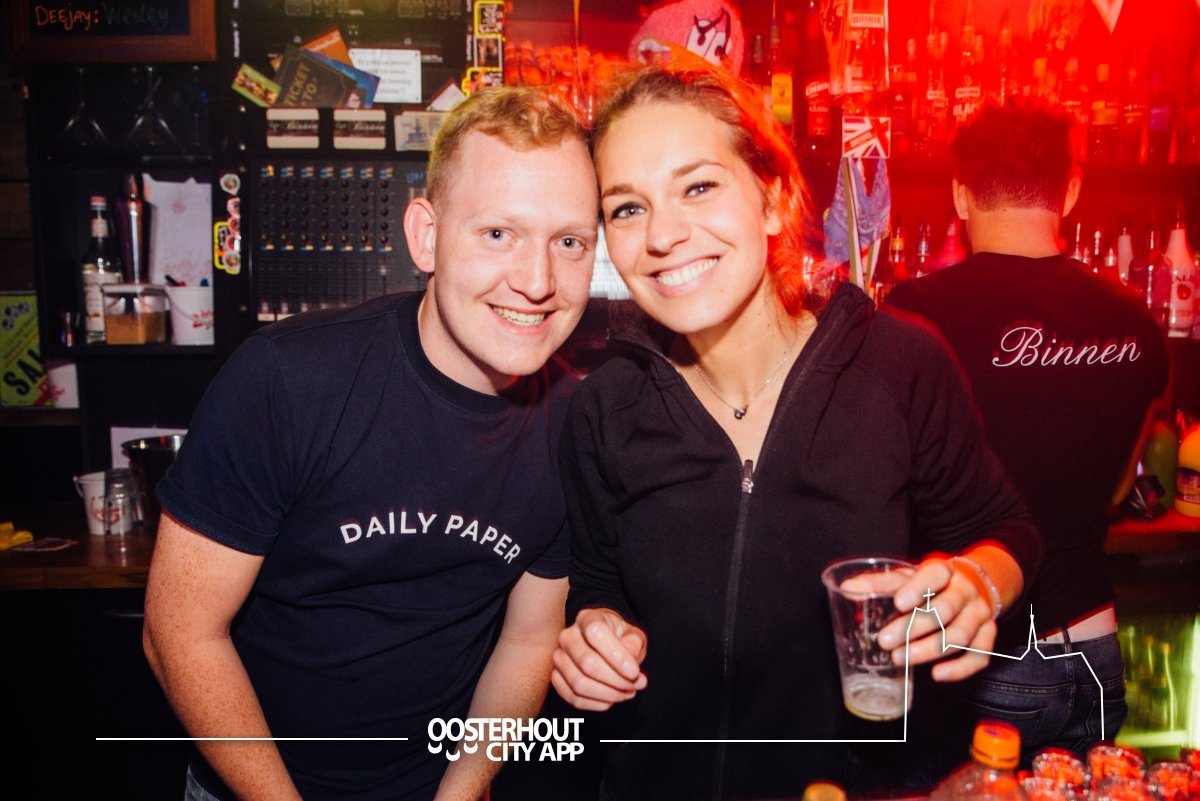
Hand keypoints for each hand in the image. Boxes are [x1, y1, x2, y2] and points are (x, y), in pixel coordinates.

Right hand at [551, 607, 647, 711]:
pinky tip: (611, 699)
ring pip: (579, 684)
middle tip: (635, 685)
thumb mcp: (633, 635)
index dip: (617, 656)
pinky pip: (574, 698)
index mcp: (588, 618)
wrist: (604, 645)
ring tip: (626, 693)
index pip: (596, 633)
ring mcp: (559, 657)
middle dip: (616, 680)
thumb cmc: (620, 639)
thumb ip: (634, 647)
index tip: (635, 672)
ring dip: (608, 694)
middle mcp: (568, 636)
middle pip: (587, 663)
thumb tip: (631, 671)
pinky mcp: (556, 677)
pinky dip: (596, 704)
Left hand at [875, 557, 997, 682]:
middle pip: (944, 611)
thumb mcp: (907, 577)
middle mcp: (966, 590)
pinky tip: (937, 675)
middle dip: (913, 629)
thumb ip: (879, 584)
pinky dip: (959, 669)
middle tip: (884, 642)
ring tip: (900, 659)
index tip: (898, 603)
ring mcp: (980, 613)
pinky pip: (979, 656)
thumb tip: (847, 588)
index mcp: (944, 570)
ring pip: (960, 636)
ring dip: (928, 651)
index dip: (917, 588)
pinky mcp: (988, 634)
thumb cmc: (931, 583)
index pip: (934, 575)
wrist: (973, 584)